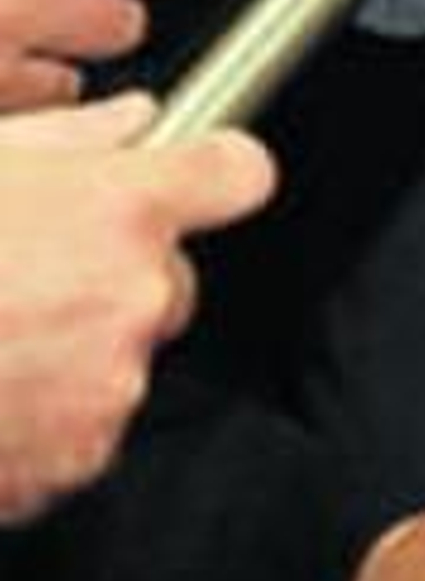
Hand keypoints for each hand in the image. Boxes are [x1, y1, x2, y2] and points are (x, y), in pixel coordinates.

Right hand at [0, 90, 277, 524]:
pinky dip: (47, 414)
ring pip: (124, 356)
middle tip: (31, 273)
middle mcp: (132, 298)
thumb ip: (69, 139)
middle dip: (118, 274)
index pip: (237, 173)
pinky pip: (86, 426)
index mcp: (117, 210)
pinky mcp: (77, 458)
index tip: (202, 174)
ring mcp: (109, 385)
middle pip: (172, 278)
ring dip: (78, 347)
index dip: (215, 171)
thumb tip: (131, 122)